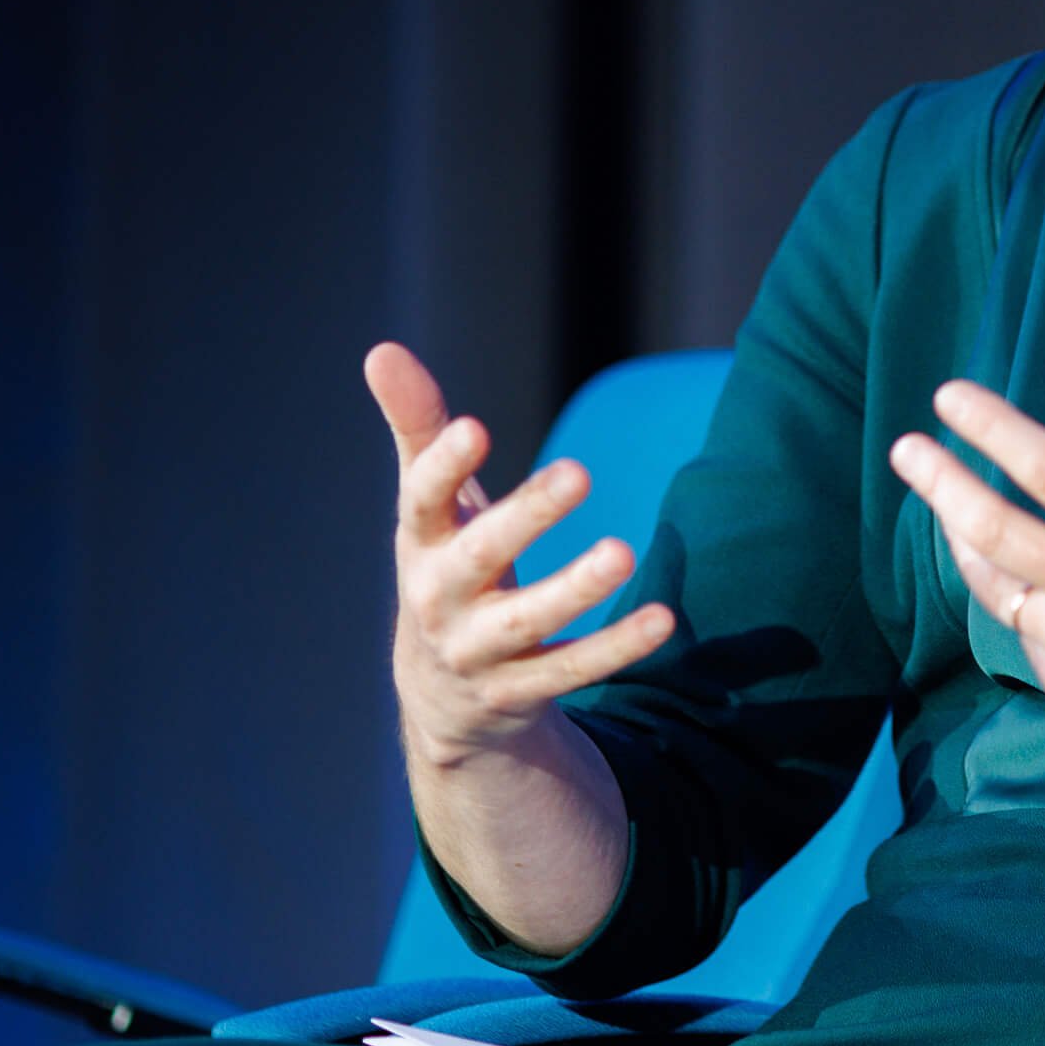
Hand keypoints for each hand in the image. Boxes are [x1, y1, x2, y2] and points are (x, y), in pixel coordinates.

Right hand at [373, 342, 675, 766]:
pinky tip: (663, 619)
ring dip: (574, 588)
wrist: (443, 696)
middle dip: (525, 516)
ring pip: (526, 622)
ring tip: (623, 552)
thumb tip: (381, 349)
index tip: (476, 427)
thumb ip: (418, 428)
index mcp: (422, 544)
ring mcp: (478, 651)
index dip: (444, 466)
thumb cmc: (448, 566)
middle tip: (579, 471)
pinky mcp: (520, 692)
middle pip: (479, 556)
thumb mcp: (431, 505)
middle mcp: (440, 599)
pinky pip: (570, 671)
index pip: (422, 501)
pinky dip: (614, 647)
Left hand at [888, 338, 1044, 822]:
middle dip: (939, 484)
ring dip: (969, 548)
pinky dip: (1020, 610)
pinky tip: (1022, 588)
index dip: (990, 428)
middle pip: (992, 530)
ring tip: (949, 514)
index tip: (948, 396)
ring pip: (999, 592)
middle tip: (907, 449)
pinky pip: (1029, 644)